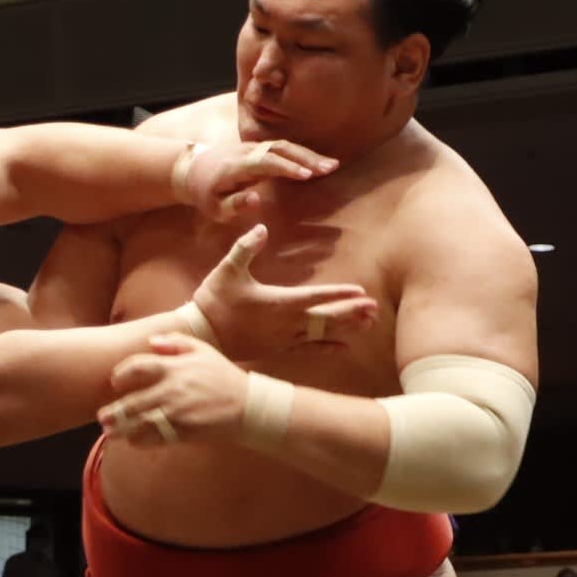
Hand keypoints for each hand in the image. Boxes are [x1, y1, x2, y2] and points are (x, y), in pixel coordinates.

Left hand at [97, 335, 248, 446]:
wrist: (249, 406)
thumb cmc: (224, 377)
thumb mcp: (204, 351)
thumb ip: (176, 342)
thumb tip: (151, 342)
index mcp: (174, 367)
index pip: (136, 367)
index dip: (121, 374)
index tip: (115, 382)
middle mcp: (171, 389)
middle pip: (132, 402)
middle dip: (113, 412)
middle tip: (102, 417)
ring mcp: (176, 412)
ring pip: (139, 423)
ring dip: (122, 430)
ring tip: (110, 433)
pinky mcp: (184, 431)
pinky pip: (155, 438)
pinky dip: (141, 440)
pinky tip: (134, 441)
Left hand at [180, 139, 335, 222]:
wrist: (192, 170)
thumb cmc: (205, 194)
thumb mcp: (214, 207)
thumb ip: (235, 205)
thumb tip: (257, 200)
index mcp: (236, 167)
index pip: (264, 162)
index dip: (287, 167)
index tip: (307, 175)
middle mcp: (247, 152)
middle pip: (280, 149)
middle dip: (306, 158)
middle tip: (330, 169)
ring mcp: (253, 148)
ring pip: (284, 146)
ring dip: (309, 155)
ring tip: (332, 166)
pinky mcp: (259, 149)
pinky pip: (283, 148)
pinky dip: (302, 154)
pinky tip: (319, 163)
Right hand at [187, 224, 379, 359]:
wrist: (202, 335)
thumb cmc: (214, 300)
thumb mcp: (227, 269)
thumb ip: (246, 248)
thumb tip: (261, 227)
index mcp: (278, 301)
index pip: (316, 297)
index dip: (339, 293)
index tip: (360, 291)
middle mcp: (286, 323)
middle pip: (326, 317)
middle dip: (351, 312)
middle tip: (374, 308)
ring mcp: (283, 338)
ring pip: (321, 334)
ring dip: (345, 328)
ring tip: (368, 324)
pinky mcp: (278, 350)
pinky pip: (309, 349)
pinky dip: (327, 347)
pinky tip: (343, 347)